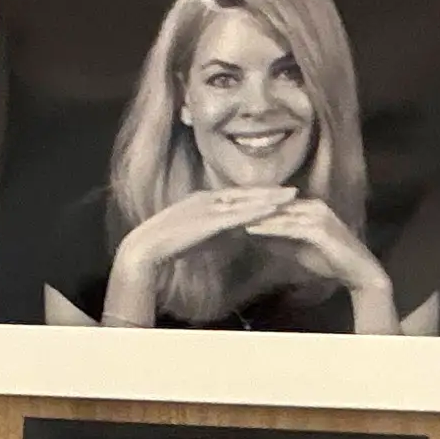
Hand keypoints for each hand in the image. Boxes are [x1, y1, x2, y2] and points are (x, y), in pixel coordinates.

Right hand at [101, 186, 294, 324]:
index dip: (258, 194)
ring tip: (291, 196)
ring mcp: (209, 207)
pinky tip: (272, 210)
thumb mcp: (196, 234)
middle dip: (270, 192)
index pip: (236, 195)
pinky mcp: (209, 220)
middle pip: (245, 193)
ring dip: (269, 199)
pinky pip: (238, 214)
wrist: (146, 247)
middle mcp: (208, 198)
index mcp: (203, 200)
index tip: (277, 194)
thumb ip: (214, 231)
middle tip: (292, 191)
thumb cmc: (167, 246)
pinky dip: (257, 211)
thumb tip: (233, 234)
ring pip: (245, 201)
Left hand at [236, 197, 399, 328]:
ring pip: (279, 213)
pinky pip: (290, 227)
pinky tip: (251, 230)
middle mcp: (311, 205)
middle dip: (246, 205)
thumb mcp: (296, 248)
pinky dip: (270, 228)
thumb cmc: (329, 260)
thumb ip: (277, 239)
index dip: (247, 205)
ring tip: (228, 217)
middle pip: (273, 203)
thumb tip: (254, 234)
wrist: (357, 272)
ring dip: (253, 214)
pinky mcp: (320, 229)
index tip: (222, 208)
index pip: (272, 202)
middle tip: (218, 207)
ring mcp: (317, 215)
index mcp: (305, 207)